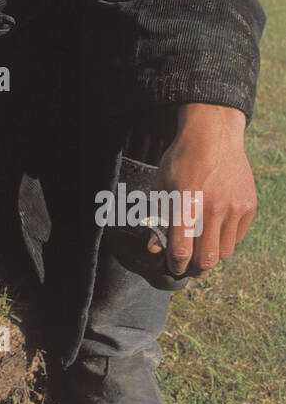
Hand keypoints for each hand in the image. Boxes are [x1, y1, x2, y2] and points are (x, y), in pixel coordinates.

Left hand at [150, 104, 256, 275]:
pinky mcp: (249, 206)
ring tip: (202, 247)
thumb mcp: (162, 186)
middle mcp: (213, 210)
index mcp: (187, 205)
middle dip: (194, 268)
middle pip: (206, 259)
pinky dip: (226, 239)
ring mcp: (234, 209)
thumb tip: (155, 249)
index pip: (181, 251)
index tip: (173, 266)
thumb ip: (159, 219)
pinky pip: (237, 236)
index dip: (175, 265)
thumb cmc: (181, 160)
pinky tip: (216, 228)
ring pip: (224, 252)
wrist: (212, 135)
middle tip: (189, 266)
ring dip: (211, 255)